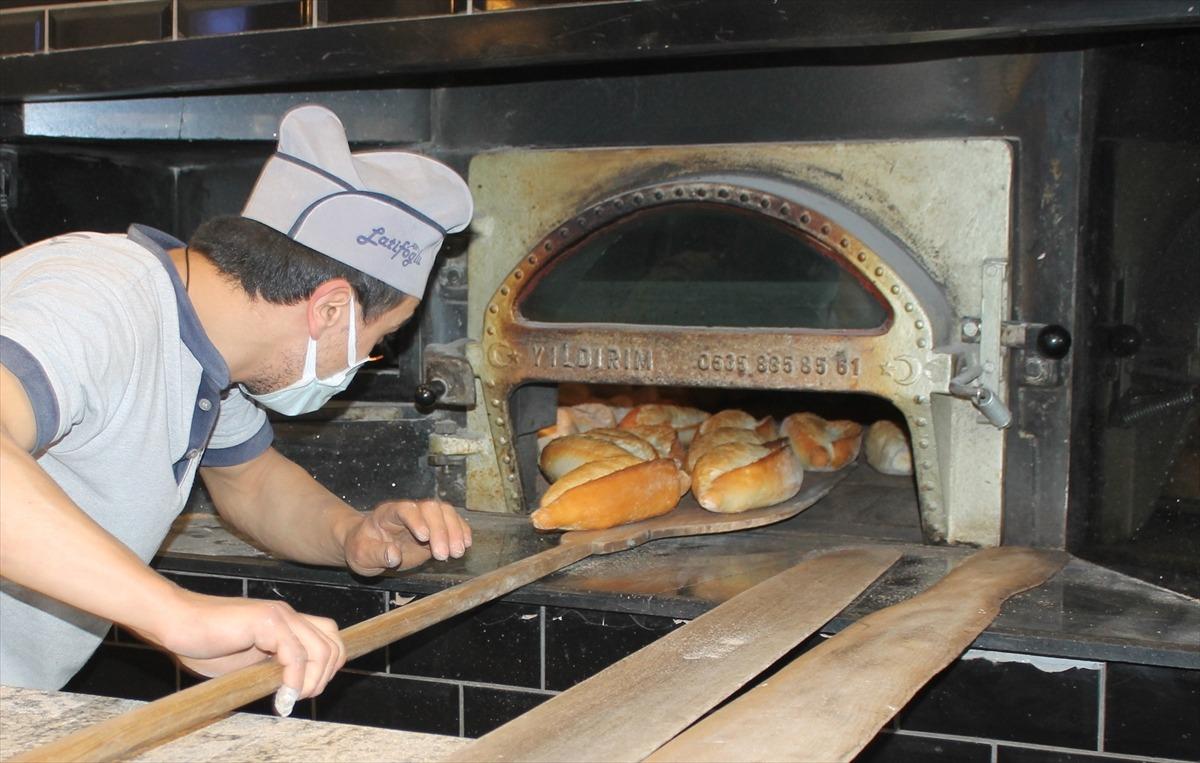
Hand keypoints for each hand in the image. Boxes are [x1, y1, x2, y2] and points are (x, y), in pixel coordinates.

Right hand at [143, 588, 345, 704]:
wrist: (175, 623)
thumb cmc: (203, 644)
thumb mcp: (246, 662)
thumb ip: (271, 669)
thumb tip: (292, 691)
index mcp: (286, 624)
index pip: (329, 639)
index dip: (327, 668)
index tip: (305, 692)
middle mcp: (288, 616)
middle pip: (333, 644)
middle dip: (324, 678)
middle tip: (298, 699)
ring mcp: (279, 616)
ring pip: (321, 650)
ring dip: (313, 682)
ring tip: (290, 699)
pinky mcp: (266, 621)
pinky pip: (295, 654)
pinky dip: (294, 680)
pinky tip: (281, 697)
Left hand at [342, 499, 472, 575]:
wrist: (369, 548)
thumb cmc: (363, 548)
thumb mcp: (362, 555)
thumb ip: (377, 554)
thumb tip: (394, 555)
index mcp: (388, 513)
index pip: (404, 509)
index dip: (416, 520)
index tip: (424, 538)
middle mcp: (409, 511)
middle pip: (430, 508)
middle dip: (440, 530)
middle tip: (443, 555)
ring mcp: (424, 518)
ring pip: (445, 512)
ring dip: (454, 531)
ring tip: (456, 553)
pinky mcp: (436, 529)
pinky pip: (453, 522)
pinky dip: (462, 531)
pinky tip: (465, 545)